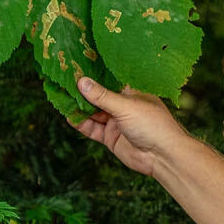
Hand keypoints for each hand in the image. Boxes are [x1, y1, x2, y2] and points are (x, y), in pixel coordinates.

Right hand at [72, 78, 187, 178]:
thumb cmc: (152, 125)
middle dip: (82, 91)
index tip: (76, 67)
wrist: (162, 157)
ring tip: (62, 98)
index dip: (94, 74)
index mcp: (131, 92)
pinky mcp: (111, 138)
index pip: (110, 80)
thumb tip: (82, 82)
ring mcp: (116, 122)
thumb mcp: (125, 106)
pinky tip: (70, 117)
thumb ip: (102, 96)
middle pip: (98, 96)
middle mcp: (123, 106)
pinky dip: (81, 124)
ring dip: (79, 108)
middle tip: (63, 82)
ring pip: (93, 113)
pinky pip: (93, 129)